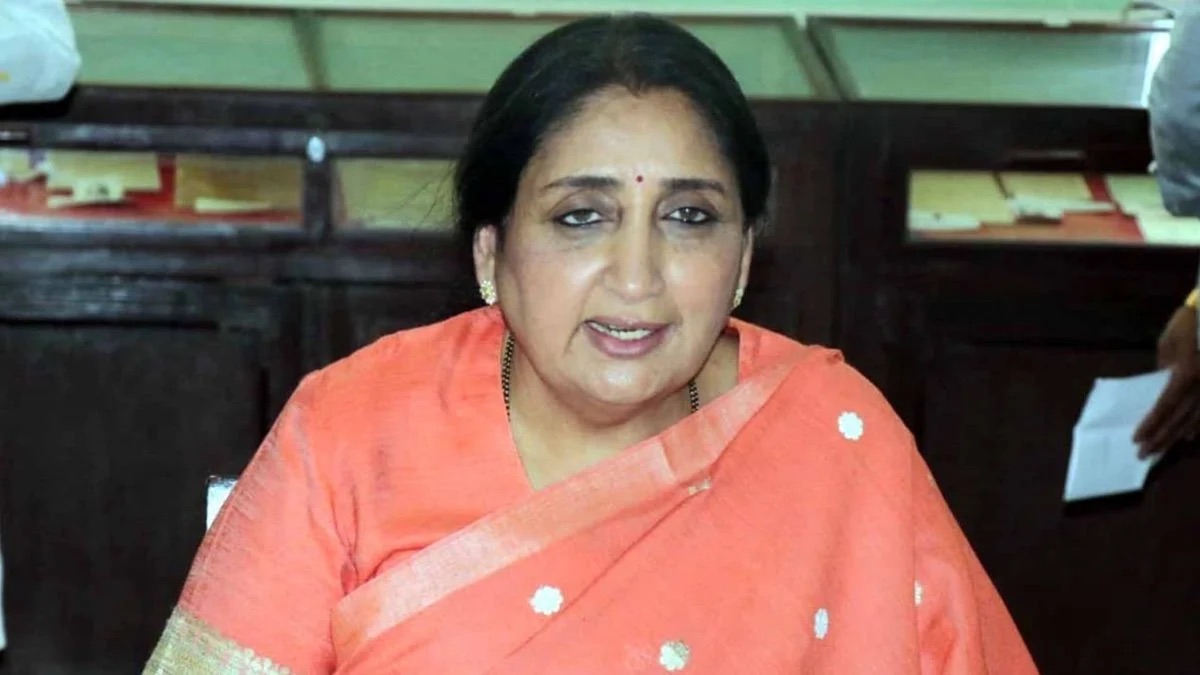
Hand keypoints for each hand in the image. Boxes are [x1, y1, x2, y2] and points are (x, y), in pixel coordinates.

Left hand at [1134, 305, 1199, 456]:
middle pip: (1180, 418)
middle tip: (1143, 454)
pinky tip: (1189, 436)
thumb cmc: (1188, 323)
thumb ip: (1162, 368)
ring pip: (1196, 419)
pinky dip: (1198, 425)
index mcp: (1186, 374)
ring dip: (1177, 436)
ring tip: (1162, 449)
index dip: (1151, 424)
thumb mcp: (1167, 343)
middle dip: (1160, 438)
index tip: (1137, 438)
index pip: (1164, 406)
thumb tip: (1157, 388)